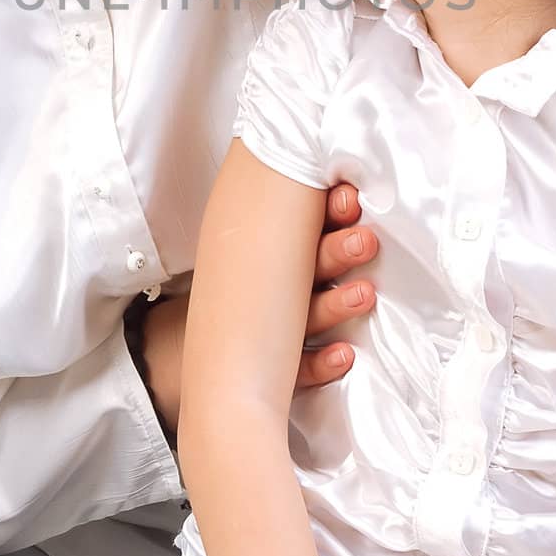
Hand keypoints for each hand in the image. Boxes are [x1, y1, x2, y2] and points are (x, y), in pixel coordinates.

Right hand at [141, 182, 378, 429]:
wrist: (191, 343)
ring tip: (364, 293)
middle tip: (364, 239)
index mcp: (282, 260)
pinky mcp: (279, 371)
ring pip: (310, 316)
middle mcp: (284, 294)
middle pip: (310, 270)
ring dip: (338, 305)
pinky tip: (345, 355)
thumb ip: (295, 226)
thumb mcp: (260, 252)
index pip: (307, 232)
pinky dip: (322, 363)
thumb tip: (338, 184)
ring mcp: (281, 333)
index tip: (348, 197)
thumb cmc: (244, 290)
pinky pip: (303, 369)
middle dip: (337, 251)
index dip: (330, 214)